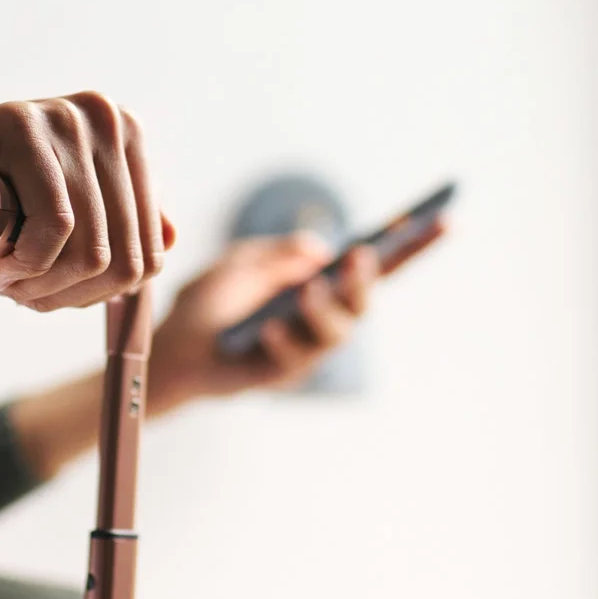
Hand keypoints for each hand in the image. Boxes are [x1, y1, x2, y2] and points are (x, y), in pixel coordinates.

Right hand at [0, 92, 174, 310]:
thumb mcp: (54, 225)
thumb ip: (110, 228)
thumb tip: (169, 241)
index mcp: (124, 139)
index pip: (151, 251)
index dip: (96, 294)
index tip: (44, 292)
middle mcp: (104, 117)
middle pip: (128, 255)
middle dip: (67, 294)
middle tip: (13, 291)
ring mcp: (64, 115)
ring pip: (94, 249)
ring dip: (39, 286)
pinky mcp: (21, 122)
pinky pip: (56, 228)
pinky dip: (21, 265)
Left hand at [144, 234, 378, 412]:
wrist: (173, 343)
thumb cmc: (210, 300)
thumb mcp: (241, 262)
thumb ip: (278, 253)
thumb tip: (320, 250)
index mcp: (317, 283)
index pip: (363, 270)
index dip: (401, 251)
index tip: (424, 224)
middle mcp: (320, 317)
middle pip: (359, 305)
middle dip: (362, 283)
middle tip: (357, 259)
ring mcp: (305, 348)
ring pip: (337, 335)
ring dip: (327, 311)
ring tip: (309, 292)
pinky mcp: (283, 374)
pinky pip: (295, 360)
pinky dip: (285, 341)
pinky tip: (268, 328)